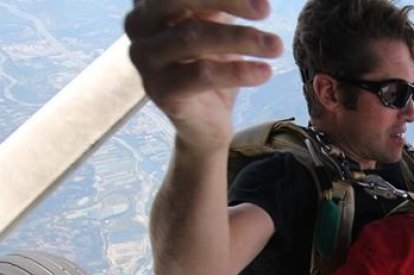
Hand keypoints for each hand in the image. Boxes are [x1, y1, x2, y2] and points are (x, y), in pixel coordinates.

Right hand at [125, 0, 282, 150]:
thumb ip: (221, 3)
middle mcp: (138, 27)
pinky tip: (265, 72)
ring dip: (241, 39)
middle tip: (265, 9)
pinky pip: (201, 75)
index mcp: (149, 4)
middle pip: (178, 0)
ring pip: (193, 37)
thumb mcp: (218, 25)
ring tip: (275, 46)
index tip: (258, 0)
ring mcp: (145, 61)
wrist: (206, 123)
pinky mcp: (161, 92)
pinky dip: (237, 72)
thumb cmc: (211, 65)